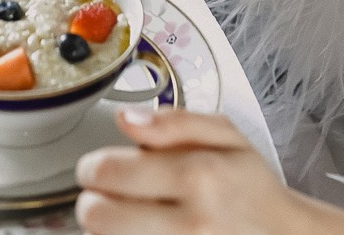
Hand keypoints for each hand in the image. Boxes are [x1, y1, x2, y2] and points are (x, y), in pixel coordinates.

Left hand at [75, 107, 343, 234]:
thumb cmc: (251, 189)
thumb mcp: (227, 136)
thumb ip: (173, 122)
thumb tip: (126, 119)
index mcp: (197, 174)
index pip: (108, 171)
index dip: (91, 166)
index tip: (97, 167)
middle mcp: (189, 222)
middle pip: (96, 217)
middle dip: (91, 202)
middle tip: (105, 195)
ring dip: (108, 228)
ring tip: (132, 215)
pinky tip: (142, 230)